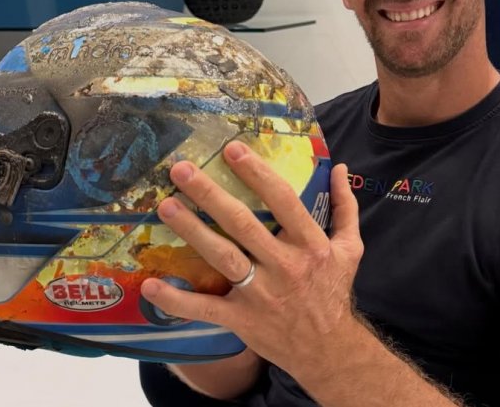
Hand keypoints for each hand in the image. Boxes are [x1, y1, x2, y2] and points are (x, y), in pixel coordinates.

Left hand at [139, 140, 363, 375]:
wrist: (329, 350)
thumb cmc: (334, 292)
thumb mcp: (349, 249)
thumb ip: (345, 207)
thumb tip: (341, 168)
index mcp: (309, 245)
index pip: (282, 201)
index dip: (257, 173)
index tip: (232, 149)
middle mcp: (284, 266)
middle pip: (243, 224)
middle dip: (210, 195)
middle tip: (182, 170)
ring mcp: (260, 294)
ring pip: (222, 257)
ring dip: (192, 231)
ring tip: (166, 207)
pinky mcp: (241, 319)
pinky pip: (205, 308)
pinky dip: (177, 300)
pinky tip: (150, 285)